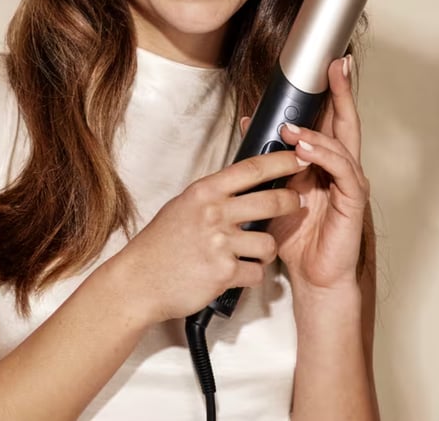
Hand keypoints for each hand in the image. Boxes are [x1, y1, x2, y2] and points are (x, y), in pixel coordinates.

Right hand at [113, 151, 303, 322]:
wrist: (140, 279)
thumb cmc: (161, 243)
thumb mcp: (184, 205)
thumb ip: (214, 195)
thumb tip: (246, 182)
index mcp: (204, 192)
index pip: (251, 169)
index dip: (281, 162)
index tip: (299, 158)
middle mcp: (213, 213)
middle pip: (271, 201)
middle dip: (291, 202)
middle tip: (295, 203)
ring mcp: (220, 243)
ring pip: (268, 243)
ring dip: (265, 250)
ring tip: (249, 252)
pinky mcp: (224, 273)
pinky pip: (257, 272)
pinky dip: (250, 275)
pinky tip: (233, 272)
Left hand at [260, 55, 369, 295]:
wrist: (310, 275)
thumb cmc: (295, 234)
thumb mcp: (273, 187)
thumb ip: (267, 155)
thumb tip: (250, 122)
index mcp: (324, 160)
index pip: (328, 118)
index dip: (328, 91)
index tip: (325, 64)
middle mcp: (340, 165)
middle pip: (344, 120)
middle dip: (340, 91)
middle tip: (334, 65)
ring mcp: (349, 181)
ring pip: (340, 143)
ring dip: (316, 131)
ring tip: (292, 127)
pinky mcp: (353, 200)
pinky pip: (342, 170)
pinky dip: (324, 155)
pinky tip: (305, 149)